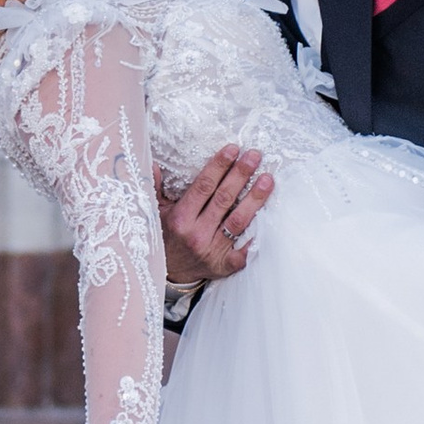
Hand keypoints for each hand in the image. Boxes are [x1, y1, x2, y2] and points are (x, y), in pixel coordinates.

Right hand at [162, 145, 272, 287]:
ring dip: (255, 199)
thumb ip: (155, 188)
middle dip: (241, 175)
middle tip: (255, 156)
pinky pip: (244, 251)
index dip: (219, 166)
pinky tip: (270, 220)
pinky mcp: (224, 265)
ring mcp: (212, 250)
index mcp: (180, 218)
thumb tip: (153, 165)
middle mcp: (196, 234)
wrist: (168, 274)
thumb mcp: (155, 213)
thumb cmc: (165, 237)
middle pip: (224, 199)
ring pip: (238, 221)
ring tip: (268, 179)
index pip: (203, 186)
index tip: (233, 149)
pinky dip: (256, 237)